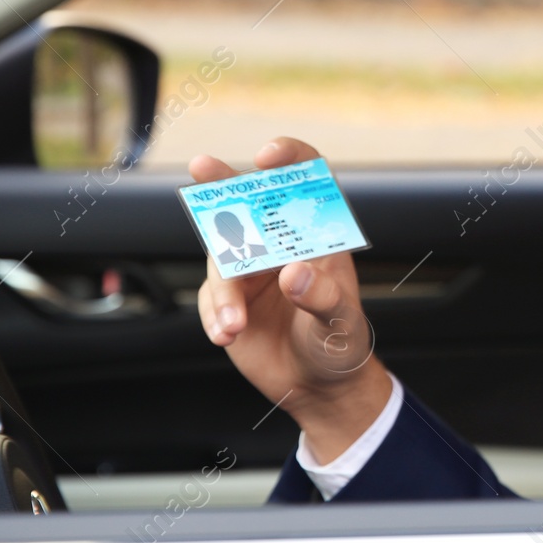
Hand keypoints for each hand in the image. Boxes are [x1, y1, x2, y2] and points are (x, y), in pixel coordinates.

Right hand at [190, 137, 391, 460]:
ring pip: (222, 257)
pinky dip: (214, 314)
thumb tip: (293, 273)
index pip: (306, 181)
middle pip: (247, 201)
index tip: (269, 156)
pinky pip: (210, 297)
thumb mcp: (339, 322)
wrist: (317, 386)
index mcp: (316, 236)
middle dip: (223, 181)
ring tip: (234, 325)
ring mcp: (250, 269)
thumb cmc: (340, 343)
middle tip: (202, 166)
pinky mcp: (228, 298)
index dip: (290, 158)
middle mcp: (280, 244)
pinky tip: (226, 334)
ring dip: (224, 292)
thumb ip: (320, 296)